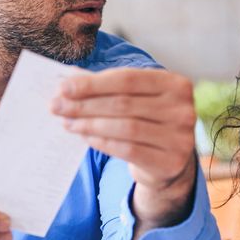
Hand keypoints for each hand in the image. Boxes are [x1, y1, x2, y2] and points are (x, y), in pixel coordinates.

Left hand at [52, 68, 196, 225]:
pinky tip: (85, 137)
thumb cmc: (147, 121)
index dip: (93, 83)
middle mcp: (182, 109)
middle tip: (57, 106)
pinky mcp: (171, 161)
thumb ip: (106, 87)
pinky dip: (102, 142)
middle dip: (85, 104)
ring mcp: (181, 137)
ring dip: (90, 124)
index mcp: (175, 84)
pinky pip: (128, 150)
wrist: (170, 160)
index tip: (64, 87)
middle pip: (124, 103)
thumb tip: (68, 81)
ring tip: (67, 122)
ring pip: (125, 127)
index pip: (128, 78)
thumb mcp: (134, 99)